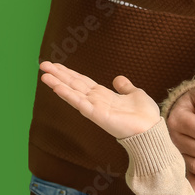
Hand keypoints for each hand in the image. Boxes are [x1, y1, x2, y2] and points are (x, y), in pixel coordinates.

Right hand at [39, 61, 159, 139]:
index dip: (69, 73)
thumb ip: (125, 87)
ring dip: (58, 83)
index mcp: (103, 95)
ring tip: (43, 75)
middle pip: (73, 84)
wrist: (151, 130)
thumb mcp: (135, 94)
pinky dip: (68, 95)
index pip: (82, 81)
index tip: (56, 65)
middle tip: (42, 65)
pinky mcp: (97, 115)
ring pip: (73, 92)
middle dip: (58, 75)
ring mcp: (95, 108)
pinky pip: (80, 103)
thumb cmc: (145, 115)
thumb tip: (117, 79)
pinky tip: (57, 87)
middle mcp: (96, 101)